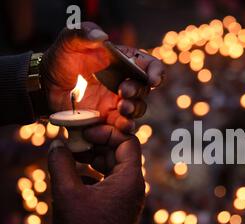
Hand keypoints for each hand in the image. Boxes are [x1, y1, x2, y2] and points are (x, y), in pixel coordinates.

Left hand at [41, 22, 163, 131]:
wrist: (45, 86)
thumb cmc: (60, 60)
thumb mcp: (69, 41)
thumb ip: (83, 32)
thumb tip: (102, 37)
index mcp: (122, 61)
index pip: (148, 65)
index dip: (156, 72)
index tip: (152, 79)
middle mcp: (124, 82)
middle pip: (145, 89)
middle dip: (138, 91)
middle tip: (123, 91)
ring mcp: (118, 102)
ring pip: (138, 108)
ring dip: (134, 109)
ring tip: (122, 108)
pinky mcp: (109, 119)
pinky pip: (124, 126)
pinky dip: (126, 127)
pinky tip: (121, 125)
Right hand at [47, 125, 144, 223]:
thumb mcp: (67, 194)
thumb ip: (61, 164)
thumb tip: (57, 144)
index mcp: (131, 179)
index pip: (128, 141)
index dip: (106, 132)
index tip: (83, 132)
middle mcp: (134, 187)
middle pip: (119, 153)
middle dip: (95, 145)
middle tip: (71, 142)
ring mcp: (127, 199)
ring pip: (112, 168)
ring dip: (92, 160)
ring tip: (68, 158)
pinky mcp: (117, 210)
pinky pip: (107, 183)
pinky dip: (92, 176)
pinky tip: (73, 179)